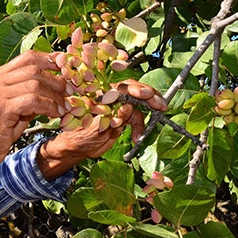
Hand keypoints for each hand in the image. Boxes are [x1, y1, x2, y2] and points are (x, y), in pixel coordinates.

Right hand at [0, 50, 69, 168]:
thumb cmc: (0, 129)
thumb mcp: (16, 106)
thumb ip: (31, 92)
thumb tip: (60, 84)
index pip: (28, 57)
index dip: (50, 60)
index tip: (67, 69)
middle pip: (34, 69)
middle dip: (57, 80)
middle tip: (71, 92)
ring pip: (35, 84)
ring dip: (55, 96)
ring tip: (64, 106)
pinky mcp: (1, 108)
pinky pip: (32, 101)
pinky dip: (49, 106)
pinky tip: (55, 114)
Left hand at [37, 80, 166, 179]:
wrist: (78, 149)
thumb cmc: (79, 137)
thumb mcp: (92, 128)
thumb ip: (110, 118)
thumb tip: (127, 107)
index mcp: (100, 98)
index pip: (120, 88)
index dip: (135, 89)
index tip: (146, 95)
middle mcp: (110, 99)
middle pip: (132, 90)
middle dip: (149, 95)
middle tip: (160, 104)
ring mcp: (117, 108)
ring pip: (138, 103)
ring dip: (150, 109)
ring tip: (159, 114)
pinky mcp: (122, 118)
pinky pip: (136, 118)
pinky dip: (141, 126)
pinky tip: (137, 137)